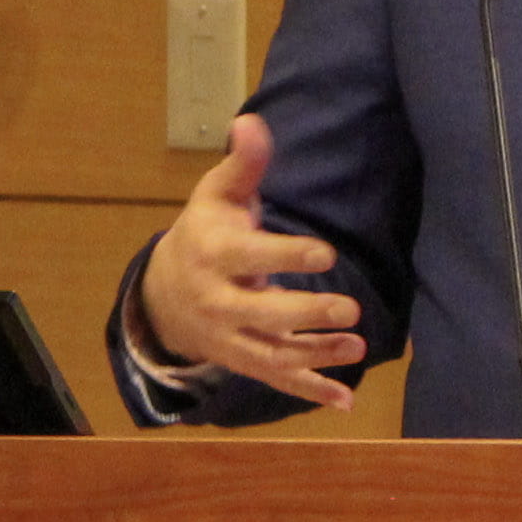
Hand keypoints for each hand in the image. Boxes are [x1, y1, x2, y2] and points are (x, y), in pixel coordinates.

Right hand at [138, 116, 366, 405]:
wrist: (163, 294)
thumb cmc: (203, 233)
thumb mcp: (215, 195)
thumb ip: (242, 164)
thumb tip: (252, 122)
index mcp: (214, 256)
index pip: (251, 258)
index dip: (287, 255)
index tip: (326, 252)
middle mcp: (218, 302)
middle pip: (262, 314)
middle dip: (306, 314)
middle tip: (350, 309)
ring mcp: (230, 338)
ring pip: (272, 353)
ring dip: (317, 354)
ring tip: (358, 346)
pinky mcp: (243, 361)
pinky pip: (276, 381)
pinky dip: (310, 392)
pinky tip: (346, 399)